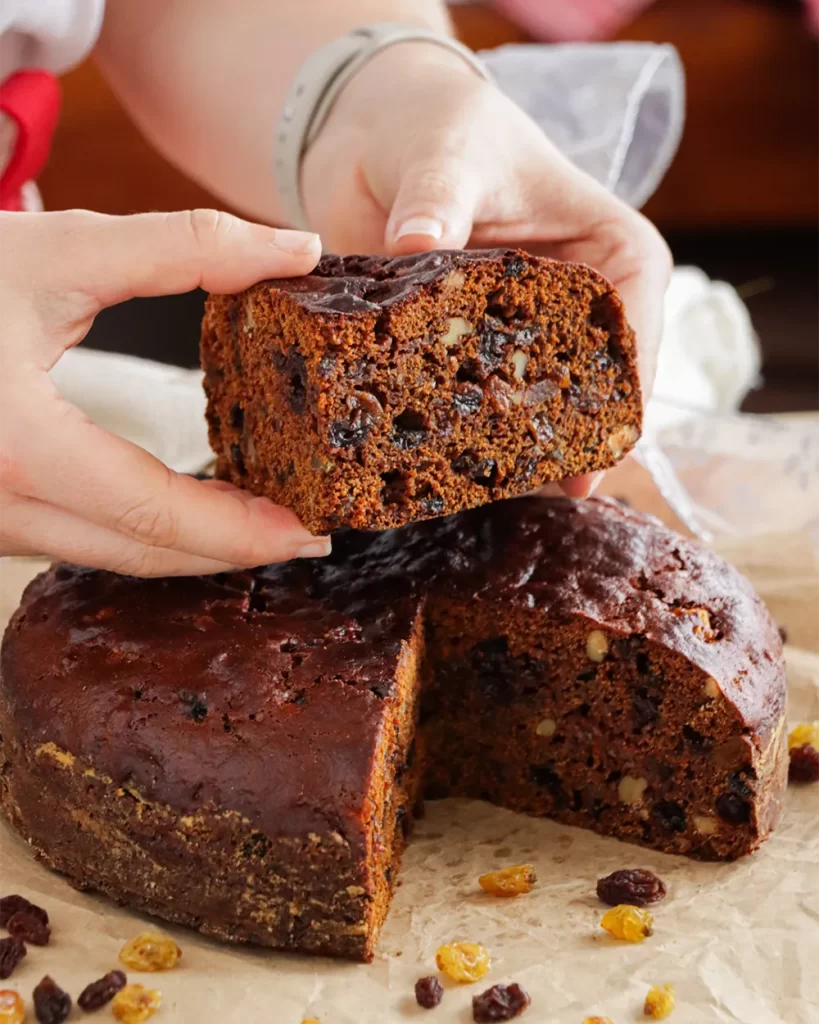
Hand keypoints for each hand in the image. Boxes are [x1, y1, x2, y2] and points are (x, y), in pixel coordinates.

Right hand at [0, 209, 328, 575]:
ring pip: (109, 556)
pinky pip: (77, 540)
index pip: (154, 513)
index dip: (241, 531)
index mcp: (17, 450)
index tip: (311, 528)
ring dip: (188, 545)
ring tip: (260, 517)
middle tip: (305, 532)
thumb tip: (297, 250)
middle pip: (141, 553)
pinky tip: (181, 507)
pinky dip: (139, 531)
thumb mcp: (56, 252)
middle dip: (231, 550)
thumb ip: (183, 249)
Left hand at [302, 45, 671, 494]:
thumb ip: (439, 201)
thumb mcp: (451, 156)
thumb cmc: (447, 132)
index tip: (586, 458)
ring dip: (511, 447)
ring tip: (481, 483)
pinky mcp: (472, 358)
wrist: (382, 139)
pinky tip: (436, 464)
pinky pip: (475, 408)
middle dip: (562, 437)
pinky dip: (460, 432)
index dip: (617, 401)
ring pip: (535, 409)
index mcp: (616, 259)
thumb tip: (416, 242)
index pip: (636, 337)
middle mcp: (581, 312)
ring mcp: (525, 341)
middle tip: (528, 485)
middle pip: (590, 390)